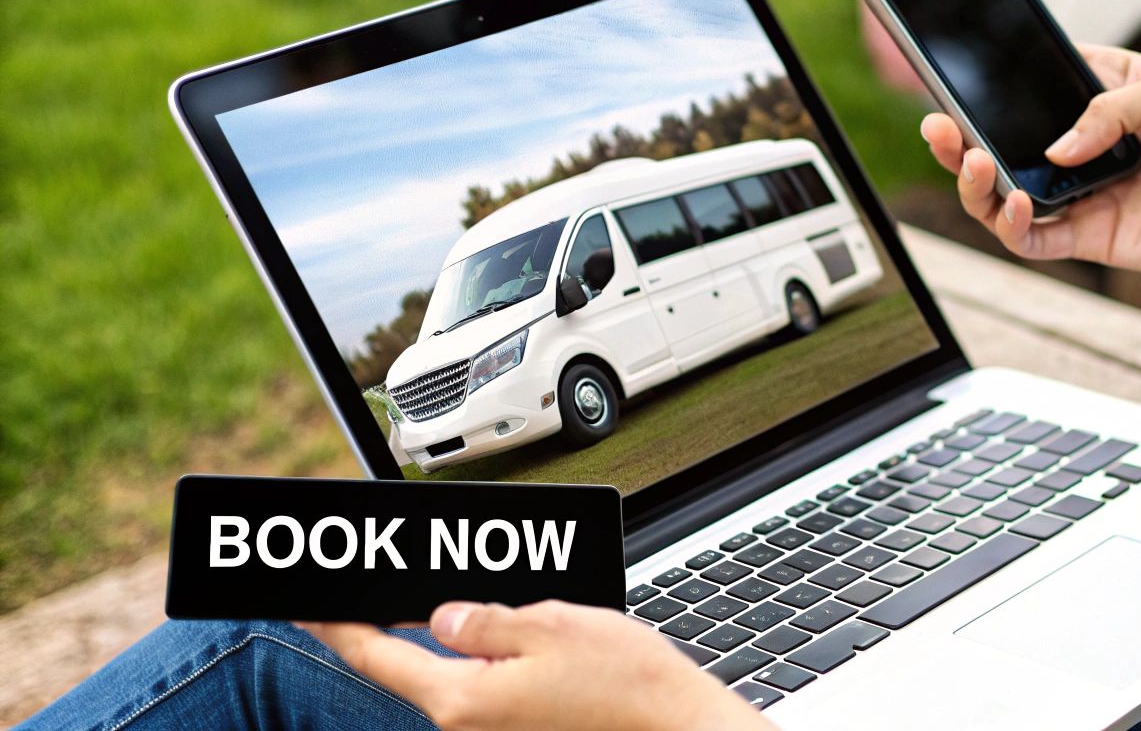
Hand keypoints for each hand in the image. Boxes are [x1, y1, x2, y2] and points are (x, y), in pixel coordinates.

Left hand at [303, 600, 773, 730]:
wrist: (676, 728)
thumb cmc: (624, 684)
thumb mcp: (549, 623)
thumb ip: (482, 618)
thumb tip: (441, 617)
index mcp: (463, 698)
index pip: (377, 655)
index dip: (335, 627)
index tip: (303, 607)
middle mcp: (469, 725)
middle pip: (415, 666)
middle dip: (401, 625)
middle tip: (391, 585)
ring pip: (455, 676)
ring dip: (458, 644)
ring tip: (494, 606)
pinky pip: (486, 689)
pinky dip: (489, 660)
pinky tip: (523, 636)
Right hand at [922, 44, 1140, 294]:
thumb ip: (1106, 109)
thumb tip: (1054, 148)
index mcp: (1104, 93)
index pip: (1032, 83)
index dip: (993, 81)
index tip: (955, 76)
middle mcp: (1086, 143)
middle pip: (1004, 141)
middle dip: (962, 135)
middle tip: (939, 125)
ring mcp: (1087, 192)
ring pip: (1005, 192)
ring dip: (975, 180)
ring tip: (970, 161)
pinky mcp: (1094, 239)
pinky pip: (1034, 238)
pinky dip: (1012, 224)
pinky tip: (1018, 202)